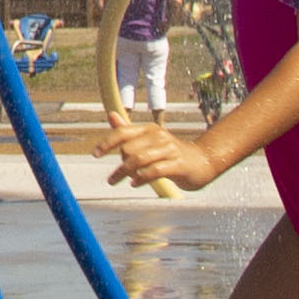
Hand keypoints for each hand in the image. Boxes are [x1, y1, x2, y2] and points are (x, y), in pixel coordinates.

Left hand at [102, 119, 219, 195]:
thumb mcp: (150, 140)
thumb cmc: (171, 153)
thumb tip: (111, 115)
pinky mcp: (178, 164)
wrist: (203, 161)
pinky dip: (141, 178)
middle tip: (118, 175)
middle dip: (120, 164)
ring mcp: (170, 150)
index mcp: (149, 130)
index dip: (106, 143)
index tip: (95, 154)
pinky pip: (154, 171)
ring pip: (139, 160)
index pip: (122, 132)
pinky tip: (134, 183)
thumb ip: (129, 131)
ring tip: (120, 181)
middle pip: (128, 149)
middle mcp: (159, 136)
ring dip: (125, 172)